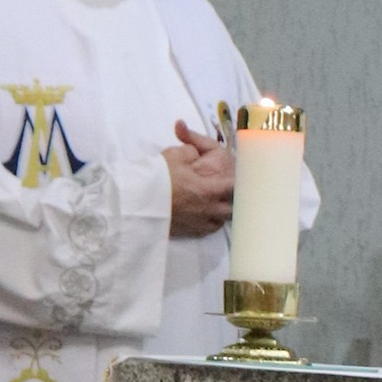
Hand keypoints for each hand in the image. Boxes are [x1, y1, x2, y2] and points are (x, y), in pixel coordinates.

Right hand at [167, 121, 233, 236]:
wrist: (137, 206)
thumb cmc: (157, 179)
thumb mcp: (173, 155)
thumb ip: (192, 149)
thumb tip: (196, 152)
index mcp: (209, 190)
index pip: (237, 186)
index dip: (242, 180)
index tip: (244, 176)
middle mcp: (210, 210)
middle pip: (236, 208)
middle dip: (237, 199)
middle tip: (232, 190)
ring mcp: (201, 224)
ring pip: (223, 220)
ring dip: (224, 211)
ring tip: (220, 202)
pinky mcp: (191, 232)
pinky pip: (210, 228)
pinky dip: (212, 221)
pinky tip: (206, 213)